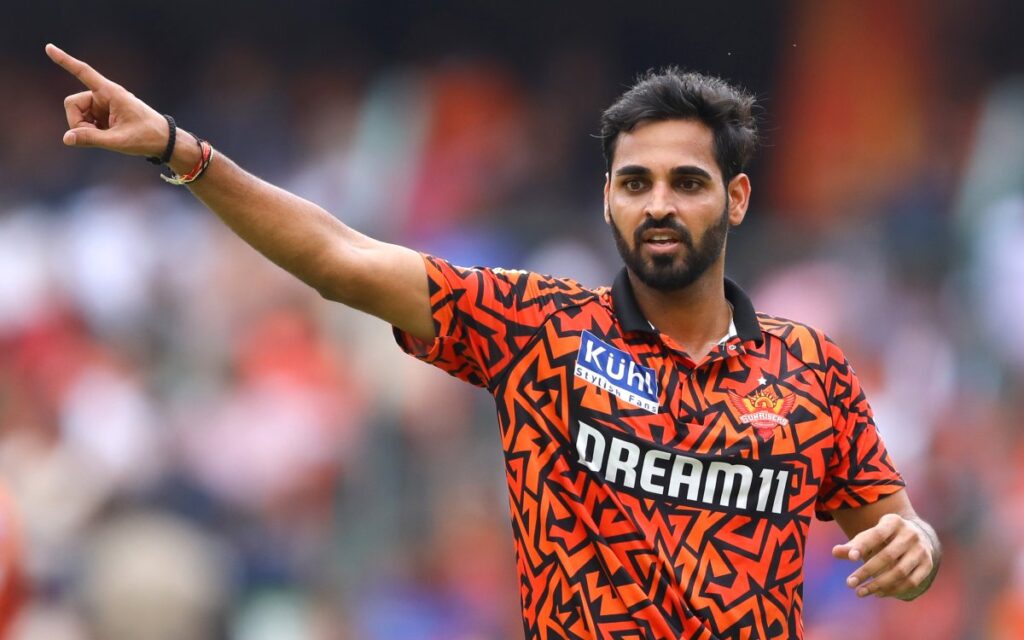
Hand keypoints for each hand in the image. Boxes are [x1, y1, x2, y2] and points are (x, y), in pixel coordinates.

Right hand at [45, 43, 168, 156]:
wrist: (164, 141)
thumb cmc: (146, 137)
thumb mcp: (119, 141)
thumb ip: (92, 139)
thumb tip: (66, 138)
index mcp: (110, 92)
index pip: (84, 72)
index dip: (65, 61)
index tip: (48, 47)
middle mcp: (104, 95)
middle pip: (72, 104)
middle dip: (77, 122)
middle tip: (96, 136)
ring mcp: (102, 105)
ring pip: (76, 115)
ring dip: (85, 129)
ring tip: (107, 137)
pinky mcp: (102, 114)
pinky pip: (84, 122)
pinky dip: (90, 132)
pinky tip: (107, 136)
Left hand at [832, 513, 937, 599]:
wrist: (914, 537)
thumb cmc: (883, 537)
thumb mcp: (869, 536)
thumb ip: (853, 545)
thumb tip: (835, 552)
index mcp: (893, 521)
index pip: (877, 534)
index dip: (863, 546)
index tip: (850, 558)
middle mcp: (910, 534)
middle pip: (887, 556)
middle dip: (867, 571)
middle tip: (849, 583)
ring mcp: (921, 550)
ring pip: (899, 572)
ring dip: (878, 584)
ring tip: (860, 592)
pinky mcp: (927, 565)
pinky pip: (911, 582)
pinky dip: (893, 590)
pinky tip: (878, 593)